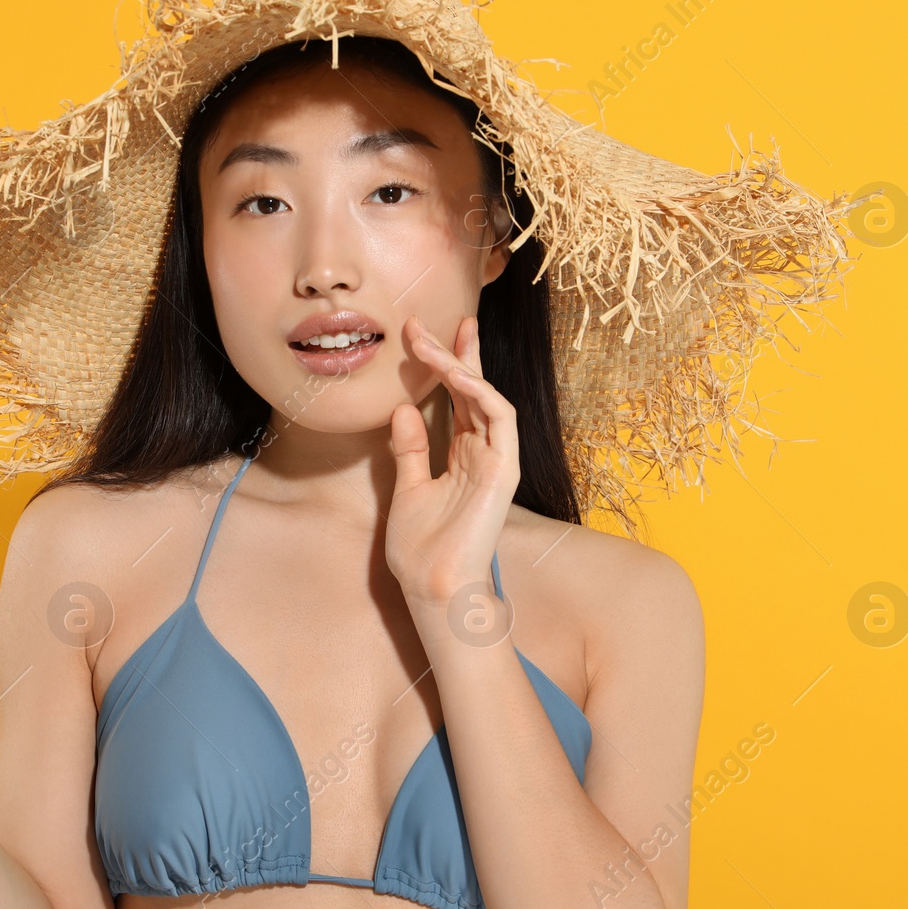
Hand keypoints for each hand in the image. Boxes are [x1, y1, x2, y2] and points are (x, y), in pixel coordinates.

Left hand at [386, 314, 519, 611]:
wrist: (433, 586)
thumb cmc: (421, 549)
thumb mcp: (407, 488)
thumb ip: (410, 450)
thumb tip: (403, 409)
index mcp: (462, 456)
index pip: (458, 399)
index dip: (442, 364)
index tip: (417, 336)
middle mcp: (483, 453)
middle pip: (475, 390)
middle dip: (456, 352)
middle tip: (428, 322)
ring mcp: (496, 460)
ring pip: (487, 397)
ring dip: (461, 366)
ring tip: (430, 342)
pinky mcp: (504, 470)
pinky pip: (500, 419)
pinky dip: (480, 393)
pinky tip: (455, 375)